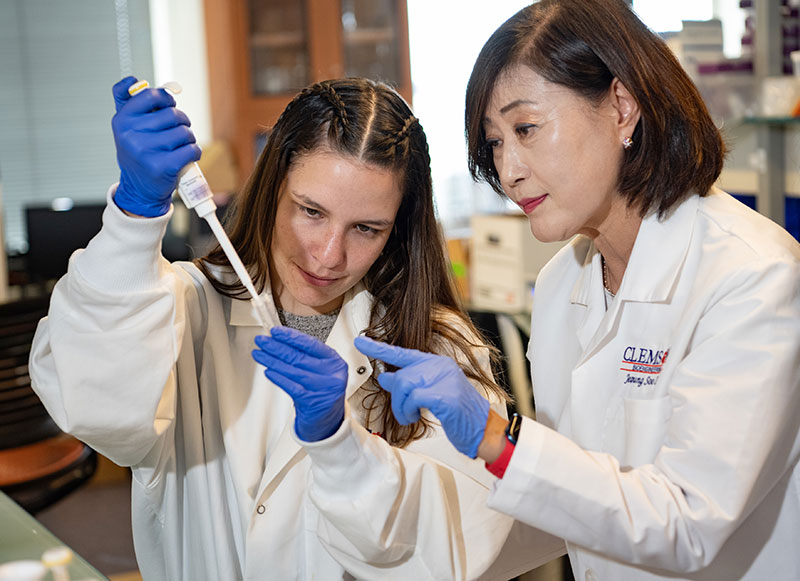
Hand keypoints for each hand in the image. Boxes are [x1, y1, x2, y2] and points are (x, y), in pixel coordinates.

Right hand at [111, 76, 200, 216]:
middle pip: (172, 114)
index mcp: (122, 120)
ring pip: (184, 132)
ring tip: (181, 145)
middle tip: (180, 129)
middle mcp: (130, 134)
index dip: (166, 98)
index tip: (170, 105)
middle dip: (182, 121)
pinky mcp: (162, 166)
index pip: (151, 95)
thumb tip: (140, 81)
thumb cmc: (138, 152)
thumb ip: (131, 101)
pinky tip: (188, 155)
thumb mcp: (127, 126)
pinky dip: (195, 151)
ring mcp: (145, 151)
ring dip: (189, 138)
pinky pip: (191, 149)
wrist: (139, 188)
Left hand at [252, 327, 347, 441]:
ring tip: (259, 354)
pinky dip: (278, 377)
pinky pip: (291, 386)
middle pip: (298, 356)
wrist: (327, 419)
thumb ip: (306, 355)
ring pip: (292, 370)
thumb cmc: (322, 389)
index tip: (276, 332)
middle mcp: (331, 374)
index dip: (291, 337)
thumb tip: (280, 340)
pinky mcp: (311, 401)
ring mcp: (322, 388)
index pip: (311, 344)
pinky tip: (268, 371)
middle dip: (276, 347)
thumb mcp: (321, 369)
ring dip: (272, 360)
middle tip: (262, 341)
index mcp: (334, 361)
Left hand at [354, 336, 489, 457]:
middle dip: (396, 398)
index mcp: (437, 363)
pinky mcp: (445, 395)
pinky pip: (414, 398)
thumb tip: (385, 376)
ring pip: (405, 386)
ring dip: (402, 408)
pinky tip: (416, 417)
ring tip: (410, 417)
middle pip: (402, 375)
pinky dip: (409, 411)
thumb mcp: (430, 395)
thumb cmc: (458, 414)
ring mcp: (445, 378)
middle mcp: (440, 366)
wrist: (483, 430)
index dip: (379, 348)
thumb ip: (409, 384)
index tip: (359, 342)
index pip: (403, 353)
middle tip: (403, 412)